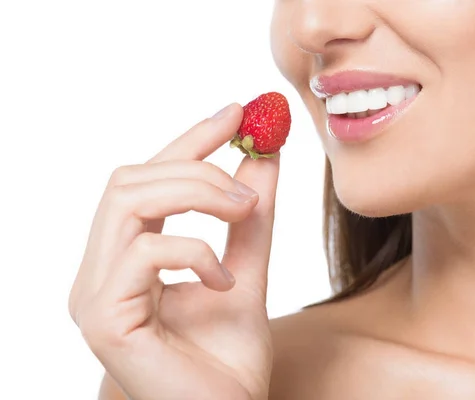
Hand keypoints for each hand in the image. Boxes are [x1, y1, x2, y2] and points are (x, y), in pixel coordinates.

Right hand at [68, 103, 278, 399]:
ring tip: (244, 213)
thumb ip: (250, 219)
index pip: (146, 180)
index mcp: (126, 260)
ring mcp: (94, 295)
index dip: (188, 140)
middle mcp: (99, 272)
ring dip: (196, 193)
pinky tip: (223, 283)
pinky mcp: (103, 318)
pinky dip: (196, 253)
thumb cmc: (227, 359)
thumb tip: (262, 156)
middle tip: (248, 182)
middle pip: (129, 180)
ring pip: (128, 201)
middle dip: (195, 165)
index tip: (237, 114)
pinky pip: (145, 251)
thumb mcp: (247, 271)